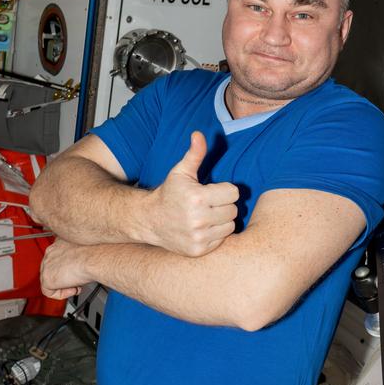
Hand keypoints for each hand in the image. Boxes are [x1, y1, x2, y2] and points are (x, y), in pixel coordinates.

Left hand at [40, 237, 93, 298]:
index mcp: (58, 243)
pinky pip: (50, 292)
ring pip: (50, 281)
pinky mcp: (47, 278)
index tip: (74, 272)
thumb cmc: (93, 254)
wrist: (93, 259)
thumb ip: (75, 257)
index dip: (66, 269)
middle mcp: (50, 252)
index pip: (56, 259)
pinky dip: (62, 294)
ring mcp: (46, 265)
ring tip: (77, 285)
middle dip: (64, 278)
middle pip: (51, 270)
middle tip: (77, 280)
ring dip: (65, 286)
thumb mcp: (83, 252)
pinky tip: (73, 289)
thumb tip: (76, 265)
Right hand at [144, 130, 238, 256]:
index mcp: (197, 198)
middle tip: (209, 204)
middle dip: (223, 205)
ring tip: (207, 215)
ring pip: (230, 226)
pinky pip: (222, 240)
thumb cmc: (169, 193)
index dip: (224, 190)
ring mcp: (198, 237)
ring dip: (222, 220)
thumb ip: (194, 154)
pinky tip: (203, 228)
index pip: (233, 192)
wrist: (150, 220)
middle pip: (233, 210)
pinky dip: (216, 234)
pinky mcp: (198, 250)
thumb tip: (199, 134)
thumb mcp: (180, 172)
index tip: (212, 190)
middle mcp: (198, 219)